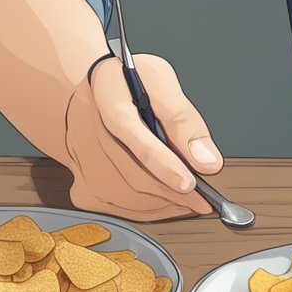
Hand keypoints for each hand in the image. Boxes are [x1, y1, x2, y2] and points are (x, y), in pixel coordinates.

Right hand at [62, 54, 222, 220]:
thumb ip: (184, 120)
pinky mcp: (83, 185)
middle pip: (136, 177)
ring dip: (164, 204)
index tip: (189, 183)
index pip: (138, 141)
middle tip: (203, 200)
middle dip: (175, 194)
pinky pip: (120, 208)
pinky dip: (148, 209)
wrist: (89, 92)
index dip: (165, 166)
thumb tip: (207, 161)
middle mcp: (91, 136)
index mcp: (111, 103)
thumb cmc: (126, 84)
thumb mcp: (160, 81)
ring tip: (189, 199)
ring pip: (130, 199)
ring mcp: (84, 164)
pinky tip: (165, 200)